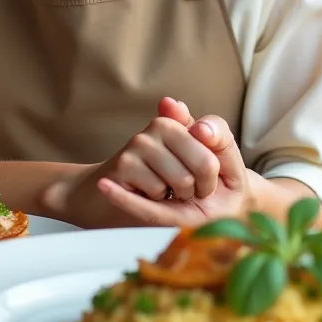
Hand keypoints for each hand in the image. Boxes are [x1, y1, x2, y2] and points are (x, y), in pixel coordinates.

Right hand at [41, 97, 251, 228]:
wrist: (104, 201)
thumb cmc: (161, 186)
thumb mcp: (198, 164)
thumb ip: (213, 138)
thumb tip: (194, 120)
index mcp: (179, 122)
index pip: (216, 144)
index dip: (212, 176)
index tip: (200, 182)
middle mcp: (160, 126)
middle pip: (205, 164)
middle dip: (199, 189)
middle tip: (181, 192)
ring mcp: (140, 143)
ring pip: (183, 181)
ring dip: (175, 197)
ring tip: (159, 191)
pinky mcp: (125, 163)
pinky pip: (158, 191)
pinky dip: (154, 202)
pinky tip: (139, 192)